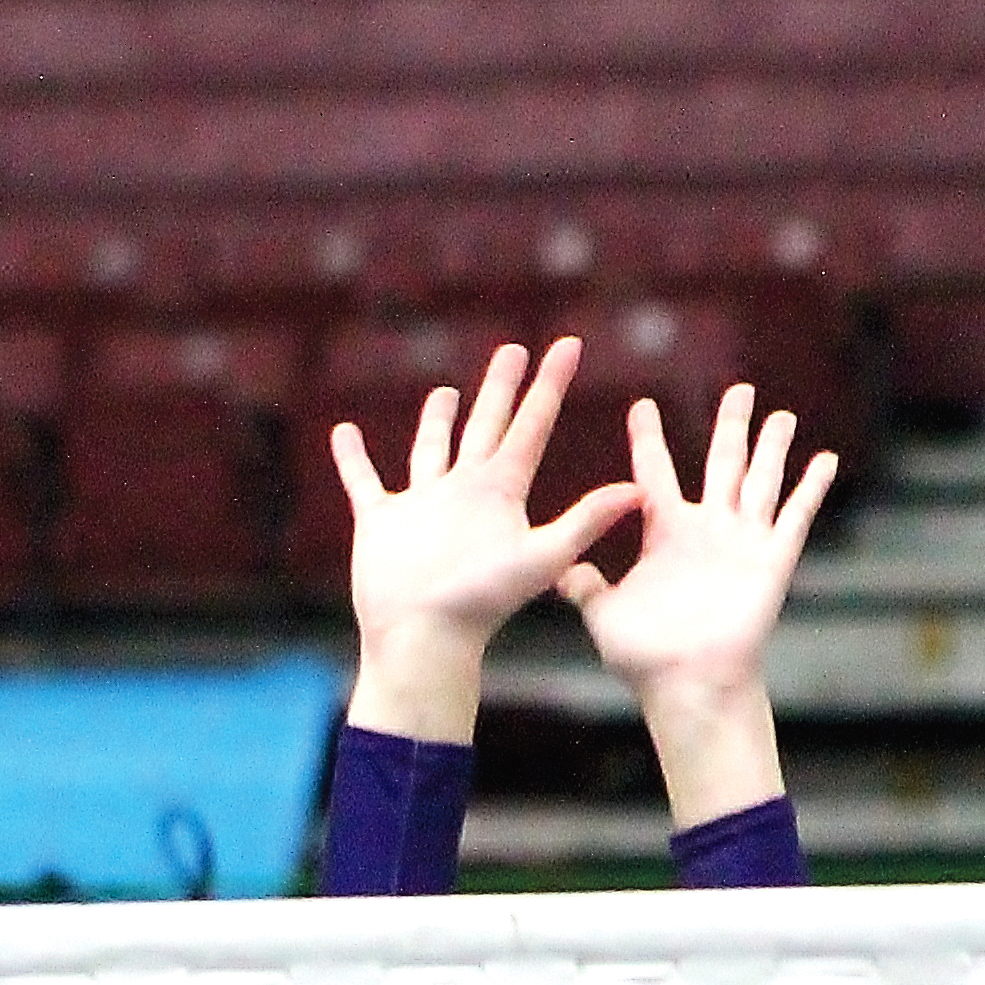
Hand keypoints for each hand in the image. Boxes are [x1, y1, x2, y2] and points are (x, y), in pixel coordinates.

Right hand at [335, 338, 639, 743]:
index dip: (550, 385)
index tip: (570, 345)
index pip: (532, 426)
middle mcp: (465, 492)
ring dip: (437, 422)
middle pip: (487, 426)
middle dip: (500, 389)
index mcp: (501, 491)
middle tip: (513, 351)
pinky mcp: (381, 523)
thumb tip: (641, 490)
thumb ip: (586, 521)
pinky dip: (352, 459)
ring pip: (432, 450)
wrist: (425, 639)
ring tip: (446, 394)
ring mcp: (422, 506)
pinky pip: (363, 482)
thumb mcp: (541, 557)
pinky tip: (344, 433)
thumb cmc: (482, 605)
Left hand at [559, 383, 834, 822]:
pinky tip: (826, 459)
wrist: (687, 684)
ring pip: (760, 480)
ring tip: (780, 414)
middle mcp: (706, 529)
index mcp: (665, 533)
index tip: (642, 405)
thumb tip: (559, 571)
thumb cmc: (645, 657)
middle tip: (739, 390)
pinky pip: (795, 517)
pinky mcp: (772, 560)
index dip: (649, 439)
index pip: (655, 473)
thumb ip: (584, 586)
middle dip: (731, 426)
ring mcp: (741, 542)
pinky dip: (810, 489)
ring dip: (772, 447)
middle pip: (721, 463)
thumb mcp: (604, 614)